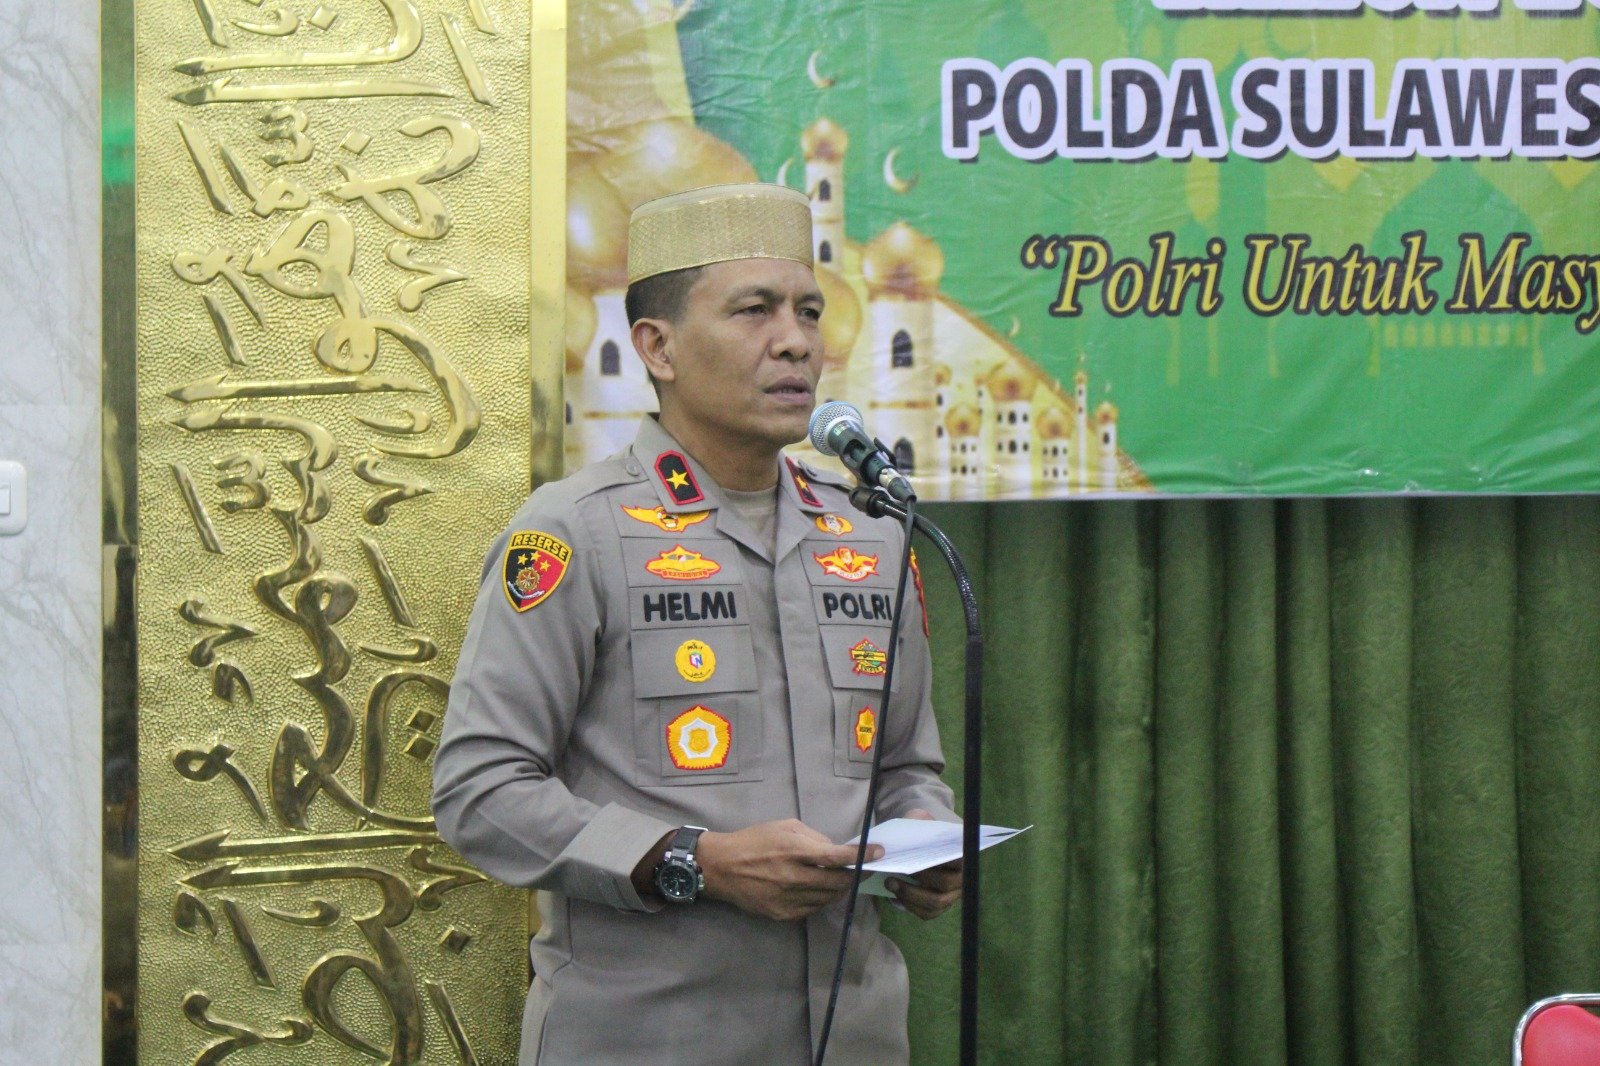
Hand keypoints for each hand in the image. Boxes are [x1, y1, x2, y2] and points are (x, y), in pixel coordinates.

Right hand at [696, 819, 883, 921]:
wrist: (721, 868)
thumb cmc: (755, 841)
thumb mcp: (785, 827)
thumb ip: (814, 838)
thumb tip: (836, 851)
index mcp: (794, 851)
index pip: (837, 856)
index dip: (862, 855)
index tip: (879, 852)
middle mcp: (793, 878)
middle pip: (838, 882)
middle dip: (854, 875)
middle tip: (861, 869)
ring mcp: (788, 899)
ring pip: (828, 898)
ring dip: (839, 888)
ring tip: (839, 878)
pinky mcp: (782, 915)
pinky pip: (813, 909)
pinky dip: (821, 899)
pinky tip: (818, 889)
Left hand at [886, 809, 962, 920]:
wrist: (917, 849)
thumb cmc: (920, 836)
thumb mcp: (918, 823)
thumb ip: (919, 819)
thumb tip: (918, 819)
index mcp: (962, 855)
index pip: (960, 858)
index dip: (944, 859)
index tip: (923, 856)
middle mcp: (961, 878)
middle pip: (946, 883)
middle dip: (922, 878)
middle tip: (900, 870)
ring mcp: (951, 896)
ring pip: (936, 903)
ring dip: (911, 894)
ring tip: (889, 882)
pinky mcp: (939, 907)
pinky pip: (927, 913)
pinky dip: (910, 906)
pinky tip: (894, 896)